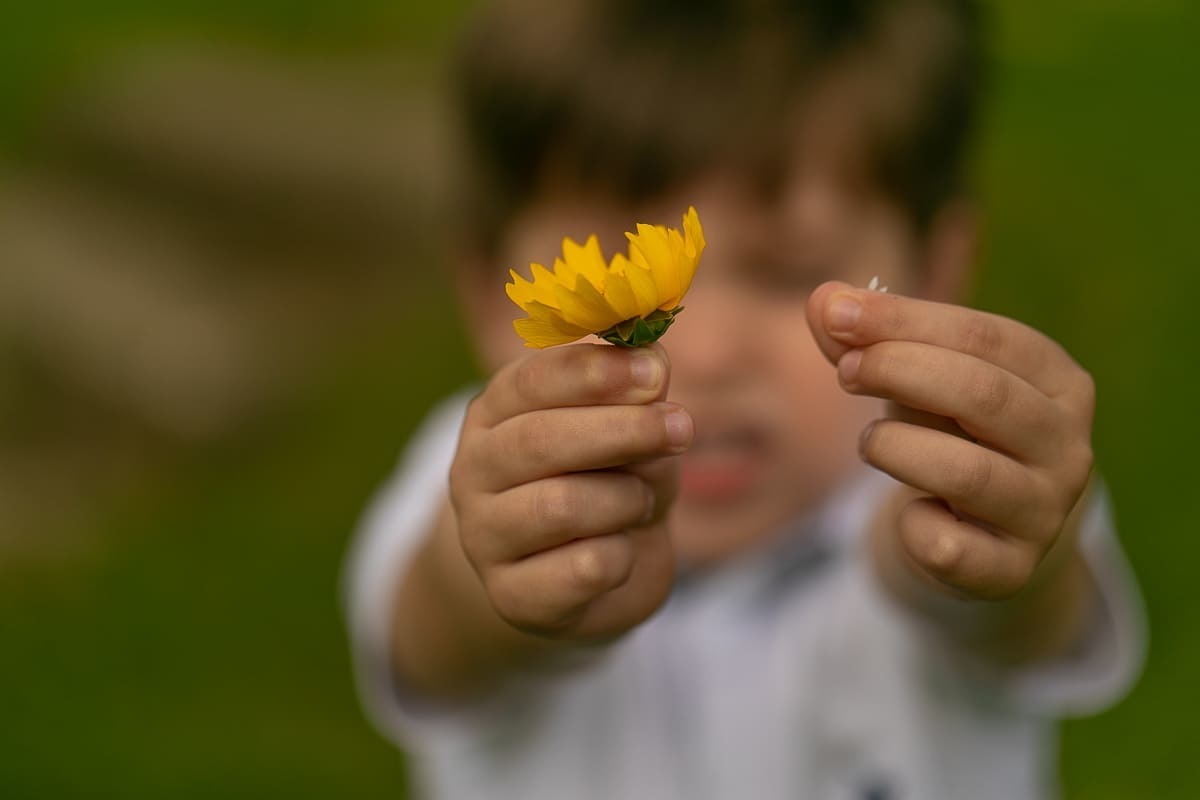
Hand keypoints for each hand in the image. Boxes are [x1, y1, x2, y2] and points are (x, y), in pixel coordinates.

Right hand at [449, 343, 691, 638]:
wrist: (591, 577)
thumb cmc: (609, 481)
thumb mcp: (630, 431)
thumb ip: (638, 396)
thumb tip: (654, 361)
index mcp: (495, 413)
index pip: (530, 382)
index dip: (593, 374)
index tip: (654, 370)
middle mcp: (474, 470)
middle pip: (538, 441)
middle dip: (620, 430)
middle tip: (682, 425)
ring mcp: (483, 537)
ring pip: (560, 506)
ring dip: (624, 498)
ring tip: (640, 501)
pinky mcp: (511, 596)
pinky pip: (583, 568)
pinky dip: (622, 556)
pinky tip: (622, 554)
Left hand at [807, 282, 1094, 600]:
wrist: (984, 535)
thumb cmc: (948, 433)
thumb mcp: (914, 379)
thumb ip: (868, 341)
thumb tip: (824, 301)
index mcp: (1057, 380)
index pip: (986, 336)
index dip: (905, 321)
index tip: (838, 315)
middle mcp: (1068, 445)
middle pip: (985, 394)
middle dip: (900, 371)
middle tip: (846, 372)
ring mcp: (1045, 512)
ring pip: (968, 472)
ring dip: (895, 447)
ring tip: (869, 443)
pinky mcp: (1010, 570)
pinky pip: (949, 547)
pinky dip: (912, 524)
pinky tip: (908, 511)